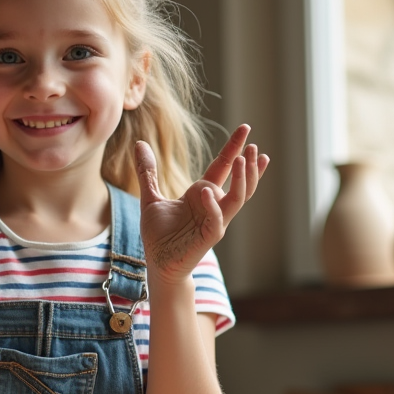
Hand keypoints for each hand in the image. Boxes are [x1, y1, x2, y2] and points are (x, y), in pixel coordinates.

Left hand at [135, 124, 268, 286]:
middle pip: (239, 181)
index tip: (245, 129)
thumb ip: (148, 172)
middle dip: (248, 164)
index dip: (233, 148)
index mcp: (202, 194)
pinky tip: (207, 191)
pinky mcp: (209, 236)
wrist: (157, 264)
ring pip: (238, 198)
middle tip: (253, 145)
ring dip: (243, 179)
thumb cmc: (158, 235)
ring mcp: (215, 220)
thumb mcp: (150, 197)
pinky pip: (217, 219)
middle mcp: (213, 205)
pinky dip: (213, 205)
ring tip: (243, 159)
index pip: (222, 167)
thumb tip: (139, 143)